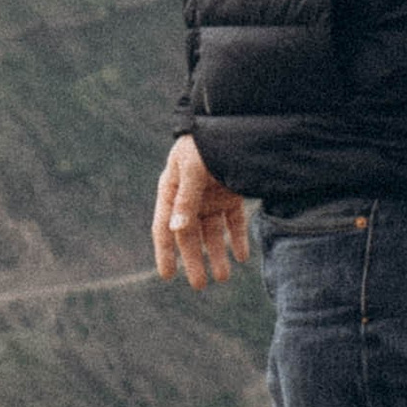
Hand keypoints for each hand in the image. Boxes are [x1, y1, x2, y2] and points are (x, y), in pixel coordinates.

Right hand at [153, 135, 250, 289]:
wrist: (232, 121)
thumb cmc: (204, 143)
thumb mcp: (192, 168)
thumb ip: (186, 199)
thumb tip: (176, 230)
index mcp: (171, 190)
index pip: (164, 227)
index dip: (164, 252)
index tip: (167, 276)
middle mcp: (189, 197)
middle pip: (189, 235)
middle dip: (194, 260)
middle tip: (200, 285)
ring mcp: (210, 196)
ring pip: (212, 232)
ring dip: (217, 254)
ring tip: (224, 276)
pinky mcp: (230, 194)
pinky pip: (233, 221)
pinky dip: (237, 238)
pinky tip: (242, 256)